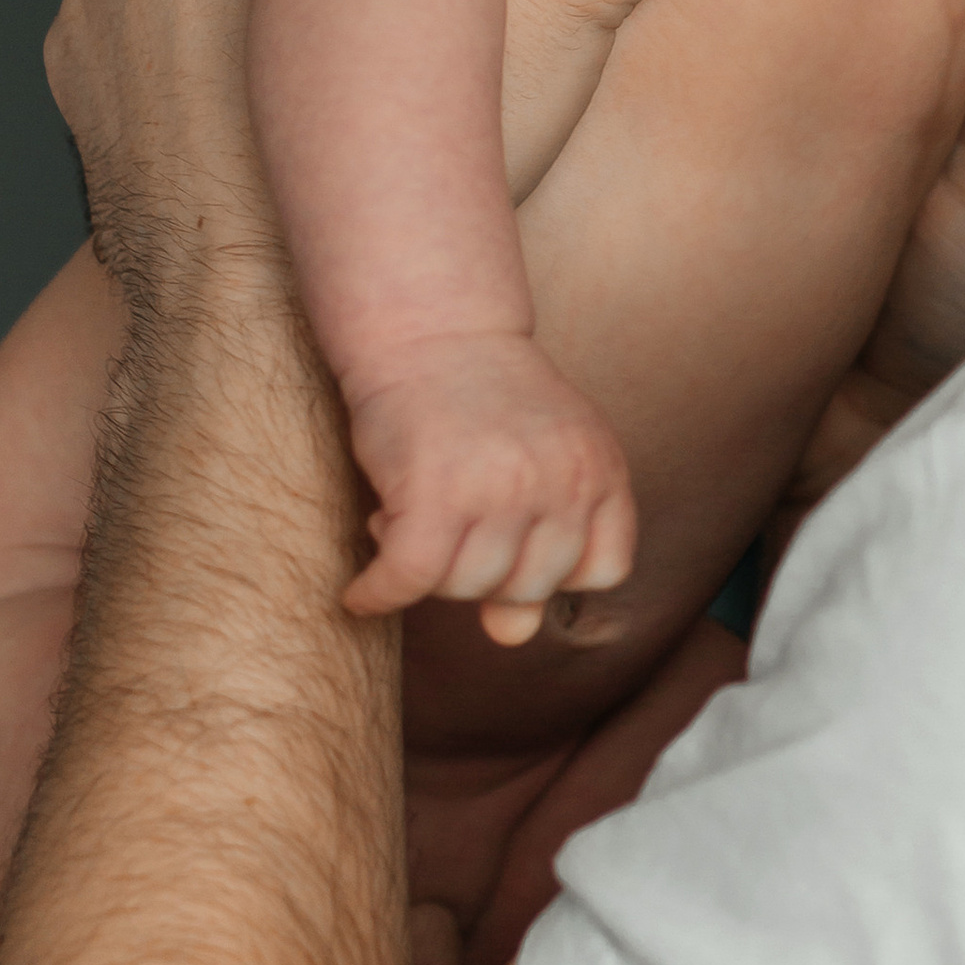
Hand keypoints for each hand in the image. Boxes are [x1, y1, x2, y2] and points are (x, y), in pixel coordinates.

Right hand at [341, 330, 636, 629]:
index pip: (604, 570)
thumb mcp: (539, 463)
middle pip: (527, 588)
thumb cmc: (484, 402)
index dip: (557, 571)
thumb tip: (512, 635)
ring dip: (427, 573)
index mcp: (602, 471)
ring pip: (466, 588)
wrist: (430, 329)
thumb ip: (541, 545)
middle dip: (481, 572)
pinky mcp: (437, 493)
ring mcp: (503, 489)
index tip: (516, 546)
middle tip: (447, 527)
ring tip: (407, 520)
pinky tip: (361, 592)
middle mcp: (562, 482)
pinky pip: (408, 580)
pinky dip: (377, 594)